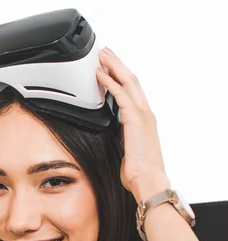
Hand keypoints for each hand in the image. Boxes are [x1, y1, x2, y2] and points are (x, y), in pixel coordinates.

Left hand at [96, 48, 169, 203]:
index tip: (112, 67)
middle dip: (118, 64)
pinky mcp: (135, 119)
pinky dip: (110, 83)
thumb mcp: (127, 151)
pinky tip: (100, 75)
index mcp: (144, 121)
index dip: (123, 77)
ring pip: (128, 82)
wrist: (147, 180)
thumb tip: (110, 138)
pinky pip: (120, 95)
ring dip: (114, 67)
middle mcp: (145, 114)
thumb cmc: (138, 172)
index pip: (133, 92)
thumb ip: (120, 139)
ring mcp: (142, 115)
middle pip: (132, 80)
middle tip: (106, 53)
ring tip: (102, 56)